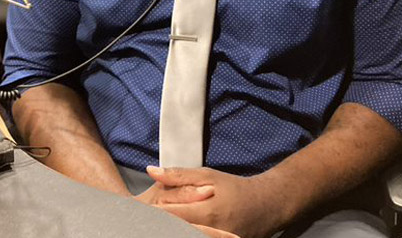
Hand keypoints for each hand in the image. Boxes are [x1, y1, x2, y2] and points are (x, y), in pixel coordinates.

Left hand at [145, 165, 281, 237]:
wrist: (265, 207)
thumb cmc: (235, 188)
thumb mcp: (209, 175)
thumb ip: (179, 175)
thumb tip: (151, 170)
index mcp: (207, 210)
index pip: (170, 215)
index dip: (150, 214)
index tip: (135, 210)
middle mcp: (211, 231)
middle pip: (174, 230)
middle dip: (155, 225)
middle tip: (137, 221)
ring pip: (184, 236)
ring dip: (166, 230)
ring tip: (151, 224)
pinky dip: (182, 233)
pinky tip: (171, 229)